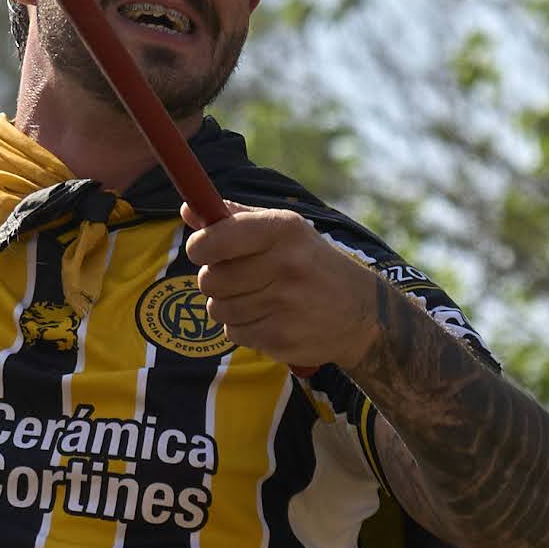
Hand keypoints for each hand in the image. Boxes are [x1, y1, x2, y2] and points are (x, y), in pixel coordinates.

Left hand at [184, 205, 376, 375]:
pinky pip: (235, 334)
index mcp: (282, 230)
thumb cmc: (309, 262)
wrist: (360, 312)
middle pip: (210, 280)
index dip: (199, 246)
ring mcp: (285, 305)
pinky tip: (269, 318)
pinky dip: (243, 328)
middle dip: (214, 281)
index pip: (215, 239)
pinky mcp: (282, 338)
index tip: (203, 250)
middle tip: (235, 278)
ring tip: (257, 298)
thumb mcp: (283, 230)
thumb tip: (188, 209)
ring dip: (228, 306)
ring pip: (218, 309)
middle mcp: (285, 265)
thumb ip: (234, 219)